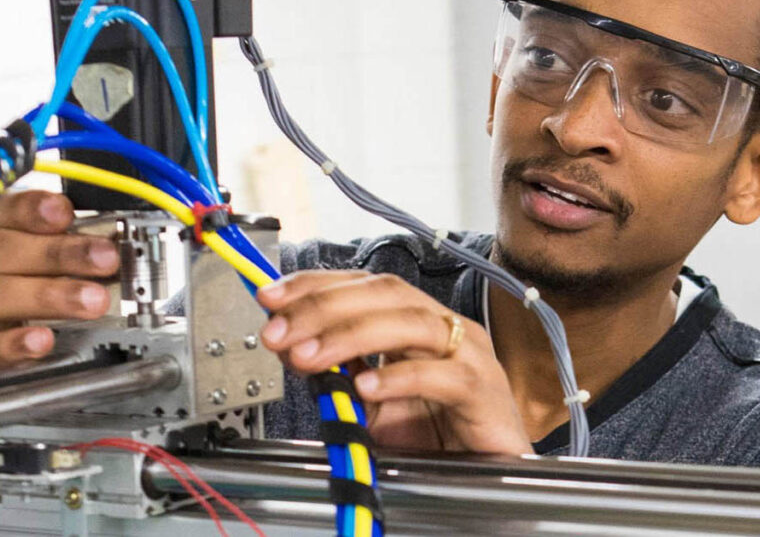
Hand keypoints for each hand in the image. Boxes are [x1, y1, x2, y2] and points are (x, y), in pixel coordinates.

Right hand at [0, 190, 119, 367]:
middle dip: (60, 254)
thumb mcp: (50, 242)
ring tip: (94, 301)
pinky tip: (42, 340)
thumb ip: (73, 235)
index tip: (64, 213)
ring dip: (48, 297)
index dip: (33, 210)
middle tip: (106, 260)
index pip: (5, 210)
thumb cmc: (31, 268)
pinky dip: (10, 344)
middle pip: (2, 250)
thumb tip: (113, 239)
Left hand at [257, 270, 531, 454]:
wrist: (489, 475)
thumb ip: (337, 371)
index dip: (315, 285)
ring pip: (409, 323)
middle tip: (279, 331)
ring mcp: (468, 352)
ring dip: (350, 336)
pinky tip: (366, 387)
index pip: (362, 284)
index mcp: (415, 319)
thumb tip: (289, 343)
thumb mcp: (371, 399)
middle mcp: (442, 325)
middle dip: (323, 307)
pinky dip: (399, 378)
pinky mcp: (483, 388)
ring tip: (307, 357)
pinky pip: (441, 375)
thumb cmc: (435, 434)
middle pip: (383, 293)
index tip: (271, 296)